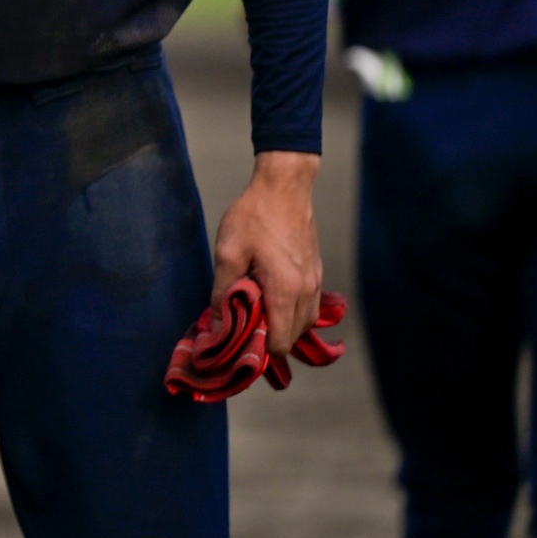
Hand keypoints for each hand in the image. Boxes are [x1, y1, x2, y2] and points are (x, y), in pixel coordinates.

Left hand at [211, 151, 322, 358]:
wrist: (284, 187)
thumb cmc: (253, 217)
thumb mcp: (228, 253)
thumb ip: (223, 292)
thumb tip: (219, 326)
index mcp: (285, 291)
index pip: (280, 343)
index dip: (259, 350)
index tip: (239, 342)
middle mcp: (307, 292)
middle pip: (294, 338)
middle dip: (270, 340)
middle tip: (244, 327)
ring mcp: (316, 283)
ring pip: (304, 324)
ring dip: (283, 326)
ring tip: (256, 313)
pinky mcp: (317, 274)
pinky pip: (309, 307)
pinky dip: (293, 313)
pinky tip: (272, 300)